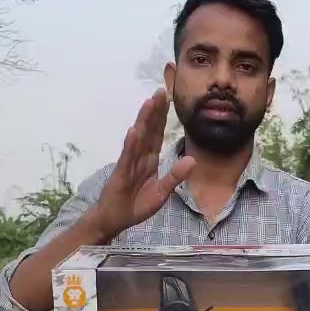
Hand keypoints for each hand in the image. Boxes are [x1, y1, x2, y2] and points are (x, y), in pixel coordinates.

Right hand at [93, 89, 195, 238]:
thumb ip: (175, 176)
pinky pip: (127, 158)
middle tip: (161, 90)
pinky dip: (130, 145)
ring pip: (138, 139)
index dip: (163, 117)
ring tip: (149, 102)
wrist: (114, 220)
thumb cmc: (136, 205)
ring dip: (143, 120)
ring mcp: (129, 164)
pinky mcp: (121, 174)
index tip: (169, 98)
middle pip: (149, 130)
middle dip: (155, 111)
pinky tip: (134, 131)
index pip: (158, 134)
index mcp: (150, 160)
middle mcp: (139, 157)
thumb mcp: (161, 193)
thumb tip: (193, 160)